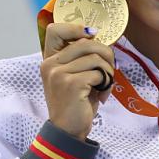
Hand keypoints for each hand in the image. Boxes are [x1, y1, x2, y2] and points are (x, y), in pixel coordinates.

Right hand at [40, 23, 114, 140]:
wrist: (68, 130)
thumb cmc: (75, 102)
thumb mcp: (74, 76)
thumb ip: (80, 58)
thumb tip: (99, 37)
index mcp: (49, 60)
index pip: (55, 30)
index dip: (77, 28)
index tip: (92, 36)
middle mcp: (50, 64)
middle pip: (86, 42)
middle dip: (106, 54)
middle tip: (109, 70)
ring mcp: (59, 74)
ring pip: (96, 57)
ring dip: (108, 71)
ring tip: (104, 84)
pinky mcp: (71, 84)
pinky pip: (99, 73)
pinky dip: (106, 84)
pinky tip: (102, 95)